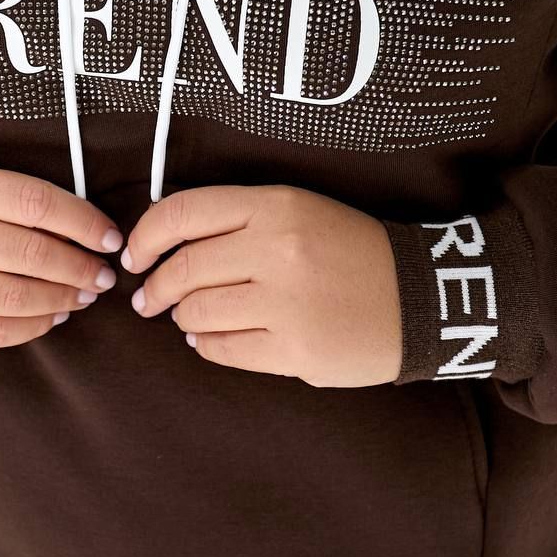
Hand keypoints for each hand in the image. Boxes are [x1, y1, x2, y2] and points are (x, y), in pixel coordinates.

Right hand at [0, 160, 121, 347]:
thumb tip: (82, 230)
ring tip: (83, 296)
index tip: (109, 237)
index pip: (33, 202)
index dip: (81, 222)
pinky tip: (51, 317)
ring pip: (14, 296)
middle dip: (78, 267)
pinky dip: (31, 326)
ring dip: (61, 299)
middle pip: (28, 253)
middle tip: (103, 275)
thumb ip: (9, 197)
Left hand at [121, 184, 402, 386]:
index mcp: (276, 205)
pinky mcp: (295, 351)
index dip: (145, 236)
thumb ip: (236, 220)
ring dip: (183, 319)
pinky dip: (207, 346)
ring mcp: (287, 304)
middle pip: (182, 270)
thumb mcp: (299, 210)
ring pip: (196, 314)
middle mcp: (277, 250)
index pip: (183, 213)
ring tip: (190, 318)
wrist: (423, 296)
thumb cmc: (351, 250)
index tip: (133, 256)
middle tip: (148, 300)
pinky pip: (223, 351)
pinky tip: (211, 340)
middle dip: (154, 289)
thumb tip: (164, 247)